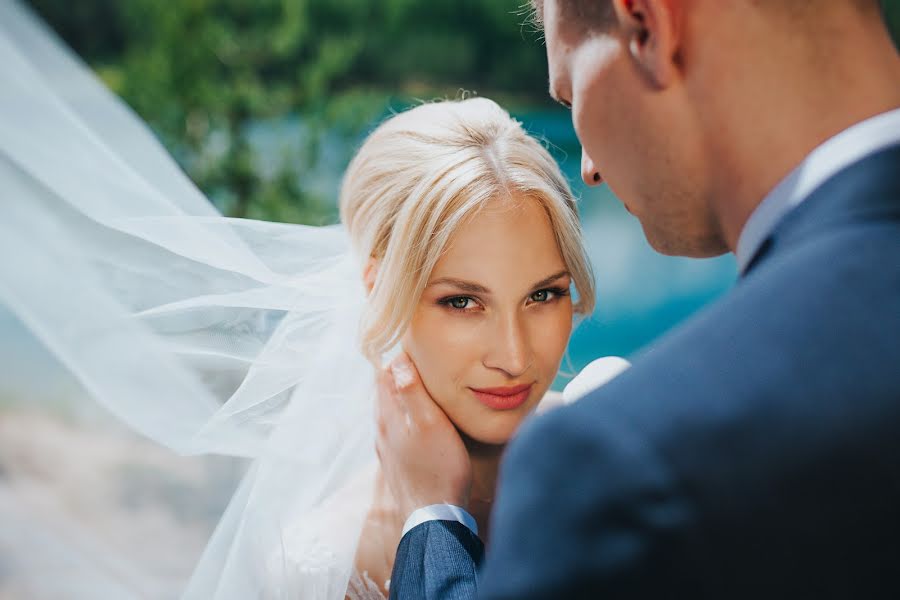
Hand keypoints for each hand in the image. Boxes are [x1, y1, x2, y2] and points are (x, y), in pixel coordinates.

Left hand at [375, 352, 471, 521]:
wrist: (433, 519)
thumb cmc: (438, 469)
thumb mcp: (431, 423)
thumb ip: (412, 391)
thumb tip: (397, 358)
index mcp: (387, 415)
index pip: (384, 373)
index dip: (399, 357)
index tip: (419, 347)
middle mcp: (381, 430)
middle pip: (385, 391)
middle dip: (401, 374)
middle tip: (425, 362)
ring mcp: (387, 448)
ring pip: (391, 411)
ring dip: (404, 397)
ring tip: (426, 387)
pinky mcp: (397, 463)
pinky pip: (397, 430)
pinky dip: (407, 418)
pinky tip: (422, 422)